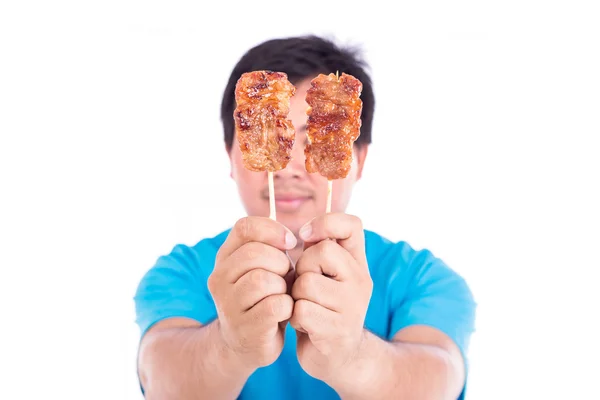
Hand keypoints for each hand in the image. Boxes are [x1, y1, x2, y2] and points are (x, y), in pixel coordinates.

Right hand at [208, 216, 296, 369]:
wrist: (246, 344)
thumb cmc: (262, 298)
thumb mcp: (262, 267)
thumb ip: (270, 247)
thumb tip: (289, 238)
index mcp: (224, 258)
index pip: (244, 227)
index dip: (272, 230)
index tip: (289, 243)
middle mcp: (219, 279)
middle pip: (255, 253)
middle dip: (280, 262)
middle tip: (286, 277)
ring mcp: (228, 305)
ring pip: (263, 280)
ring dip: (282, 286)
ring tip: (283, 295)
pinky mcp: (245, 328)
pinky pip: (275, 305)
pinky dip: (287, 307)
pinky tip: (285, 312)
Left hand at [289, 213, 372, 381]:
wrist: (339, 357)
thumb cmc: (324, 308)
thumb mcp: (327, 276)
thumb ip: (319, 252)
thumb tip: (303, 229)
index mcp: (358, 263)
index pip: (351, 225)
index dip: (326, 223)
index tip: (305, 236)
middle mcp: (360, 281)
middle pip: (321, 253)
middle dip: (302, 268)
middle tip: (305, 287)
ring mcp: (352, 306)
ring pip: (306, 283)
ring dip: (296, 296)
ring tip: (305, 307)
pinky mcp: (337, 330)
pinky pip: (301, 310)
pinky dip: (295, 318)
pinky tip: (305, 324)